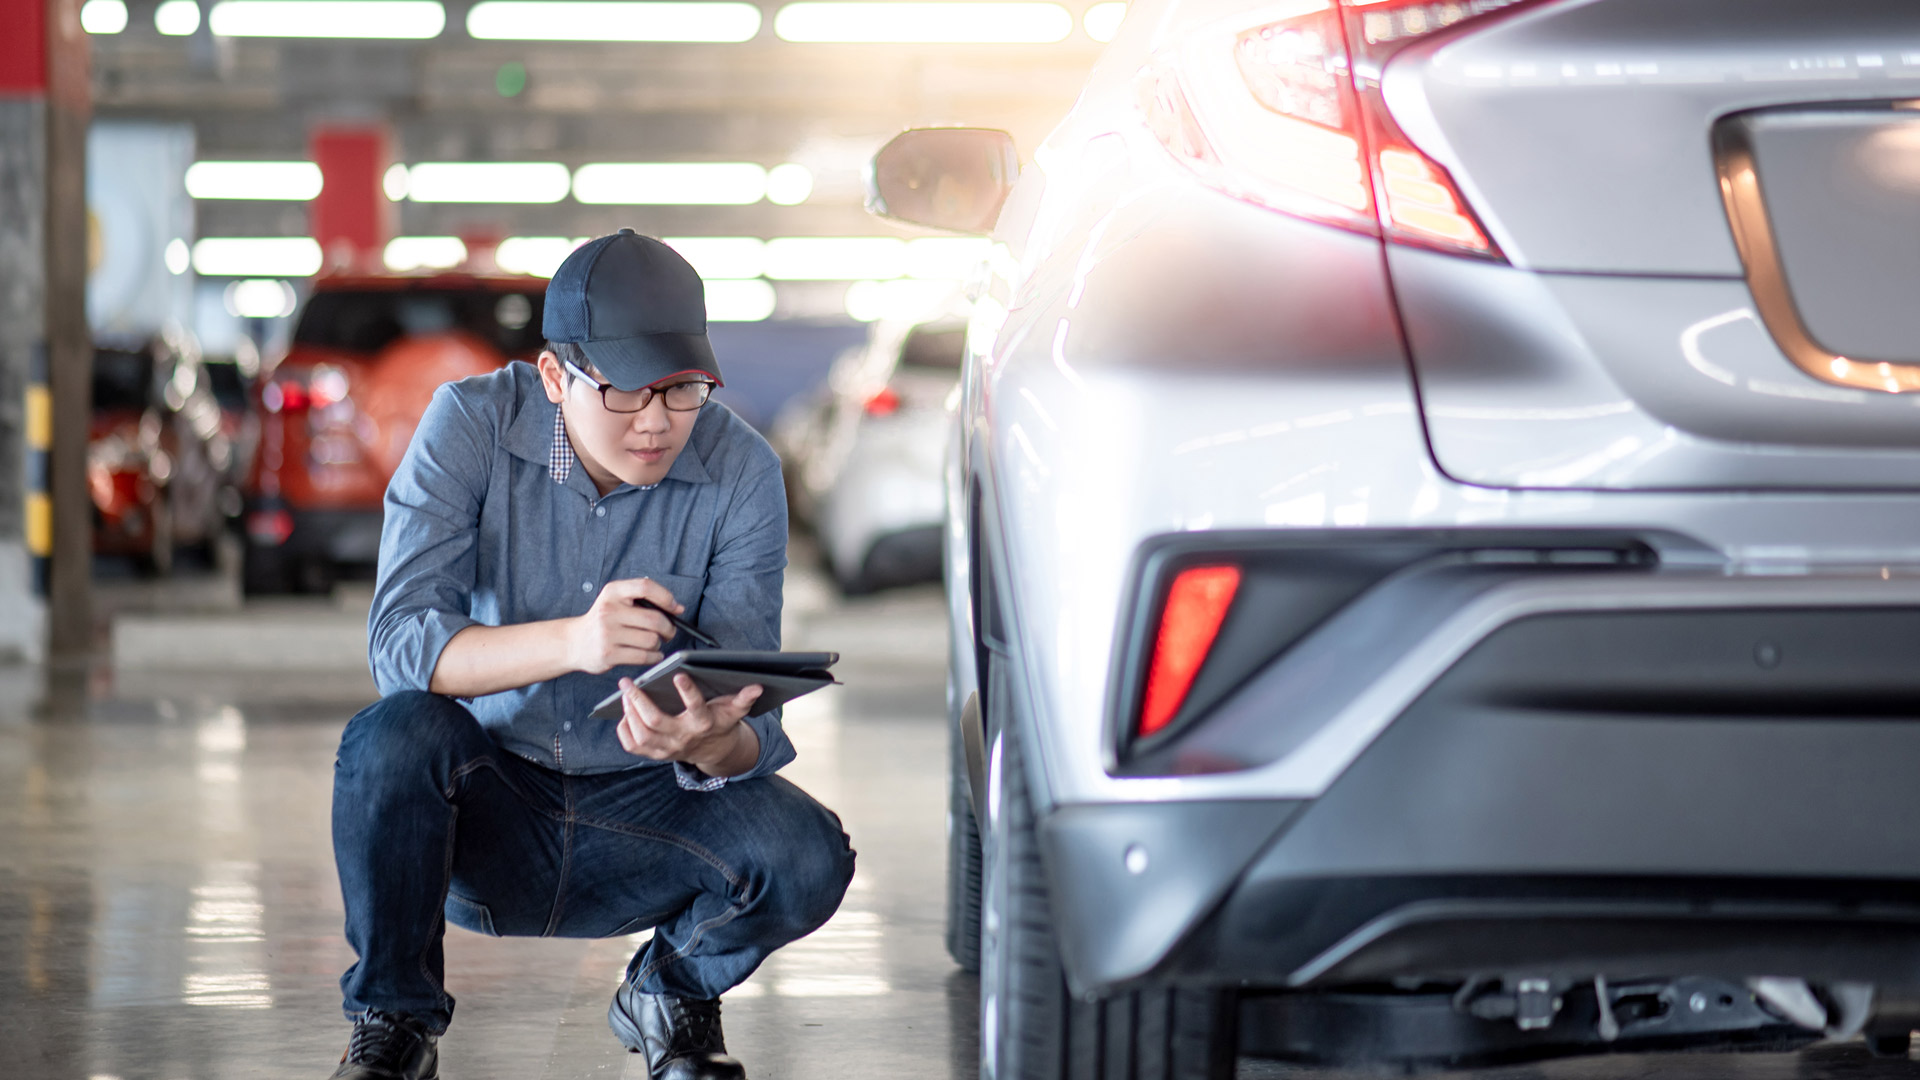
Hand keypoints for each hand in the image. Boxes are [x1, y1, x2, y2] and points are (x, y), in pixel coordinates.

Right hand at [566, 578, 682, 673]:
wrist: (574, 642)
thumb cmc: (602, 621)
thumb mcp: (615, 600)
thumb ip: (642, 598)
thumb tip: (677, 608)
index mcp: (612, 592)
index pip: (645, 587)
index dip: (666, 597)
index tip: (676, 607)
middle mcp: (609, 610)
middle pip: (654, 619)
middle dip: (669, 628)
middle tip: (668, 632)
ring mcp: (607, 633)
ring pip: (651, 639)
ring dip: (659, 644)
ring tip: (653, 643)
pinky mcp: (609, 654)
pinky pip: (644, 656)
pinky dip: (654, 657)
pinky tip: (651, 654)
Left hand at [615, 673, 762, 776]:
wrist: (712, 751)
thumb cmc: (719, 723)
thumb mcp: (733, 712)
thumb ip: (743, 699)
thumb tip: (757, 685)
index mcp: (702, 724)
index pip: (695, 708)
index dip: (688, 692)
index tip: (678, 674)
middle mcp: (682, 738)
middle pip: (656, 721)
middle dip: (639, 700)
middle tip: (628, 682)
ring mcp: (666, 749)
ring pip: (641, 733)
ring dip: (629, 712)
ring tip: (625, 693)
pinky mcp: (654, 754)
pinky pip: (632, 745)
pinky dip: (624, 728)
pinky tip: (624, 711)